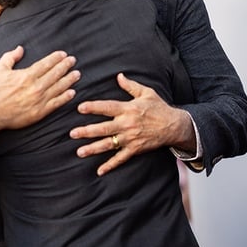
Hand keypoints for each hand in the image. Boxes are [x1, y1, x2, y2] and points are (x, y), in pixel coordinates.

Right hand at [0, 46, 79, 141]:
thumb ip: (10, 57)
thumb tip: (21, 48)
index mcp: (26, 76)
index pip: (46, 64)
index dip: (56, 58)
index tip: (63, 54)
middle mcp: (35, 87)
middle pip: (55, 74)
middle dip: (65, 66)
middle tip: (73, 60)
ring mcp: (39, 101)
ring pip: (58, 88)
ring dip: (69, 80)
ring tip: (77, 74)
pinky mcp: (40, 112)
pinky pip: (56, 103)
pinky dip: (65, 97)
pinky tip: (72, 92)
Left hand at [70, 73, 195, 175]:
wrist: (174, 125)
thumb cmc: (159, 107)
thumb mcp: (146, 92)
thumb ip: (130, 85)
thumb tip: (118, 76)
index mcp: (128, 109)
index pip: (107, 107)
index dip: (93, 107)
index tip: (80, 108)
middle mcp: (127, 124)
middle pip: (104, 128)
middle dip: (87, 131)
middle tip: (72, 133)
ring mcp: (131, 138)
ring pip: (109, 144)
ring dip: (93, 149)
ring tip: (79, 152)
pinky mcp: (135, 149)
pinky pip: (121, 158)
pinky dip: (110, 165)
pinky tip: (99, 170)